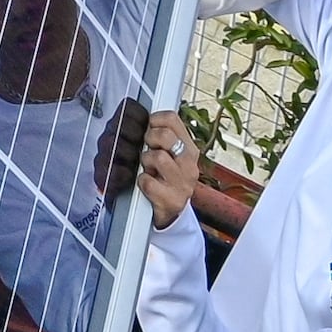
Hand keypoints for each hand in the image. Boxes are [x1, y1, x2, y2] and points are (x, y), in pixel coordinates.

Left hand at [137, 107, 199, 229]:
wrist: (172, 214)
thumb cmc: (167, 179)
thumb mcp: (172, 155)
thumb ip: (166, 137)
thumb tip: (148, 117)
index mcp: (190, 148)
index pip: (173, 119)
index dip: (155, 120)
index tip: (150, 128)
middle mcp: (190, 165)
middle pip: (166, 137)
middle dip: (150, 140)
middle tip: (147, 148)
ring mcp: (183, 184)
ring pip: (158, 157)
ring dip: (145, 162)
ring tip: (148, 168)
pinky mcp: (172, 201)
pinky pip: (148, 181)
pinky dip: (142, 181)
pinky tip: (146, 184)